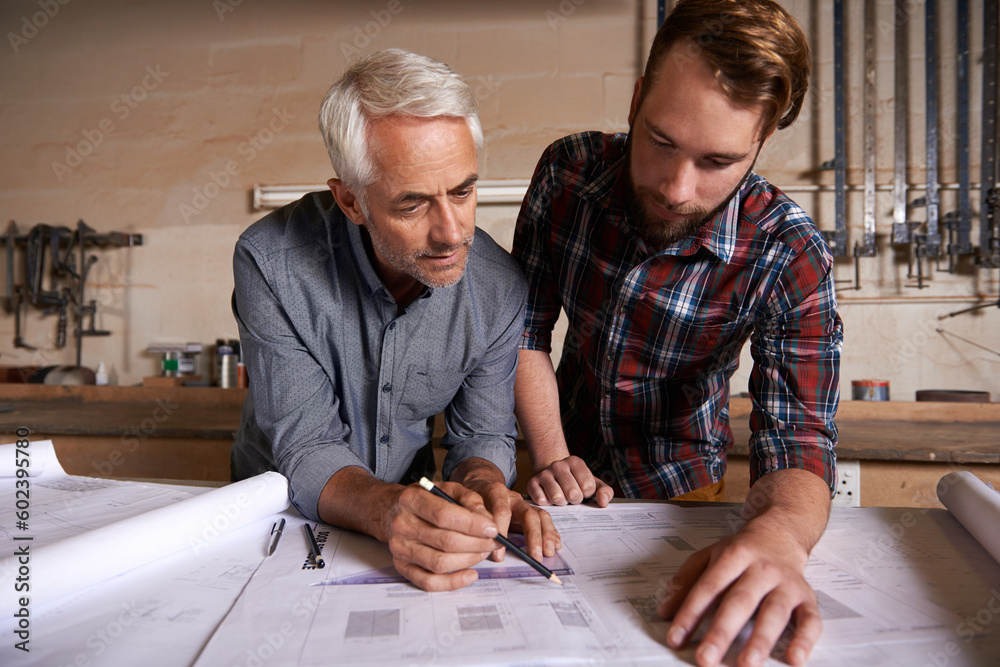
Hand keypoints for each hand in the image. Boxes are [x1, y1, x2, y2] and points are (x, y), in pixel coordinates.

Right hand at [383, 481, 500, 591]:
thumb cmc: (424, 499)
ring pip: (439, 563)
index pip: (444, 516)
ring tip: (483, 552)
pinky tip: (470, 574)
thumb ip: (469, 499)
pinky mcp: (402, 566)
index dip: (472, 525)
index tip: (492, 529)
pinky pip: (428, 582)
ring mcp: (400, 548)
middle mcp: (402, 524)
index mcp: (411, 500)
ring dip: (469, 560)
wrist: (391, 510)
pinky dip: (453, 582)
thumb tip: (487, 521)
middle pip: (445, 541)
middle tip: (494, 542)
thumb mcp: (446, 488)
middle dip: (477, 544)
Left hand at [462, 478, 560, 562]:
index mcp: (496, 492)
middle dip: (533, 536)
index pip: (502, 511)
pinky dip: (551, 533)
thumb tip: (481, 542)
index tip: (498, 554)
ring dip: (546, 535)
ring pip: (540, 516)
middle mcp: (513, 498)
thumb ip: (472, 517)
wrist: (480, 484)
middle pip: (528, 514)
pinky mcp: (530, 511)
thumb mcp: (464, 502)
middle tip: (535, 555)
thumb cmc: (472, 497)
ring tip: (548, 552)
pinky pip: (544, 520)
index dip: (502, 532)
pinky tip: (555, 545)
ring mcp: (524, 505)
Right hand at [526, 455, 613, 506]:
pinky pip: (542, 501)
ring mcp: (544, 473)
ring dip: (561, 503)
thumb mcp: (593, 484)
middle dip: (575, 500)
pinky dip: (548, 504)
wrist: (553, 476)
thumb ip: (605, 492)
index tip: (582, 490)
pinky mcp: (532, 483)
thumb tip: (603, 502)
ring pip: (557, 497)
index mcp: (575, 462)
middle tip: (571, 497)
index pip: (588, 487)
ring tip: (561, 498)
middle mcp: (558, 465)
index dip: (586, 494)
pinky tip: (549, 498)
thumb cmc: (576, 483)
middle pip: (573, 493)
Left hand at [658, 524, 821, 666]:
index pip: (708, 587)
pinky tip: (794, 658)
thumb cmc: (742, 550)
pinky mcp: (806, 597)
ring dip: (760, 639)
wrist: (782, 532)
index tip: (676, 637)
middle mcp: (761, 569)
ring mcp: (786, 583)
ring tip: (747, 664)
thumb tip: (665, 612)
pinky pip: (810, 620)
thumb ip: (685, 581)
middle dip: (722, 632)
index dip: (690, 613)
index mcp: (733, 556)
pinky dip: (805, 640)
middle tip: (706, 658)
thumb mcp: (708, 557)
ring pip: (774, 612)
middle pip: (740, 601)